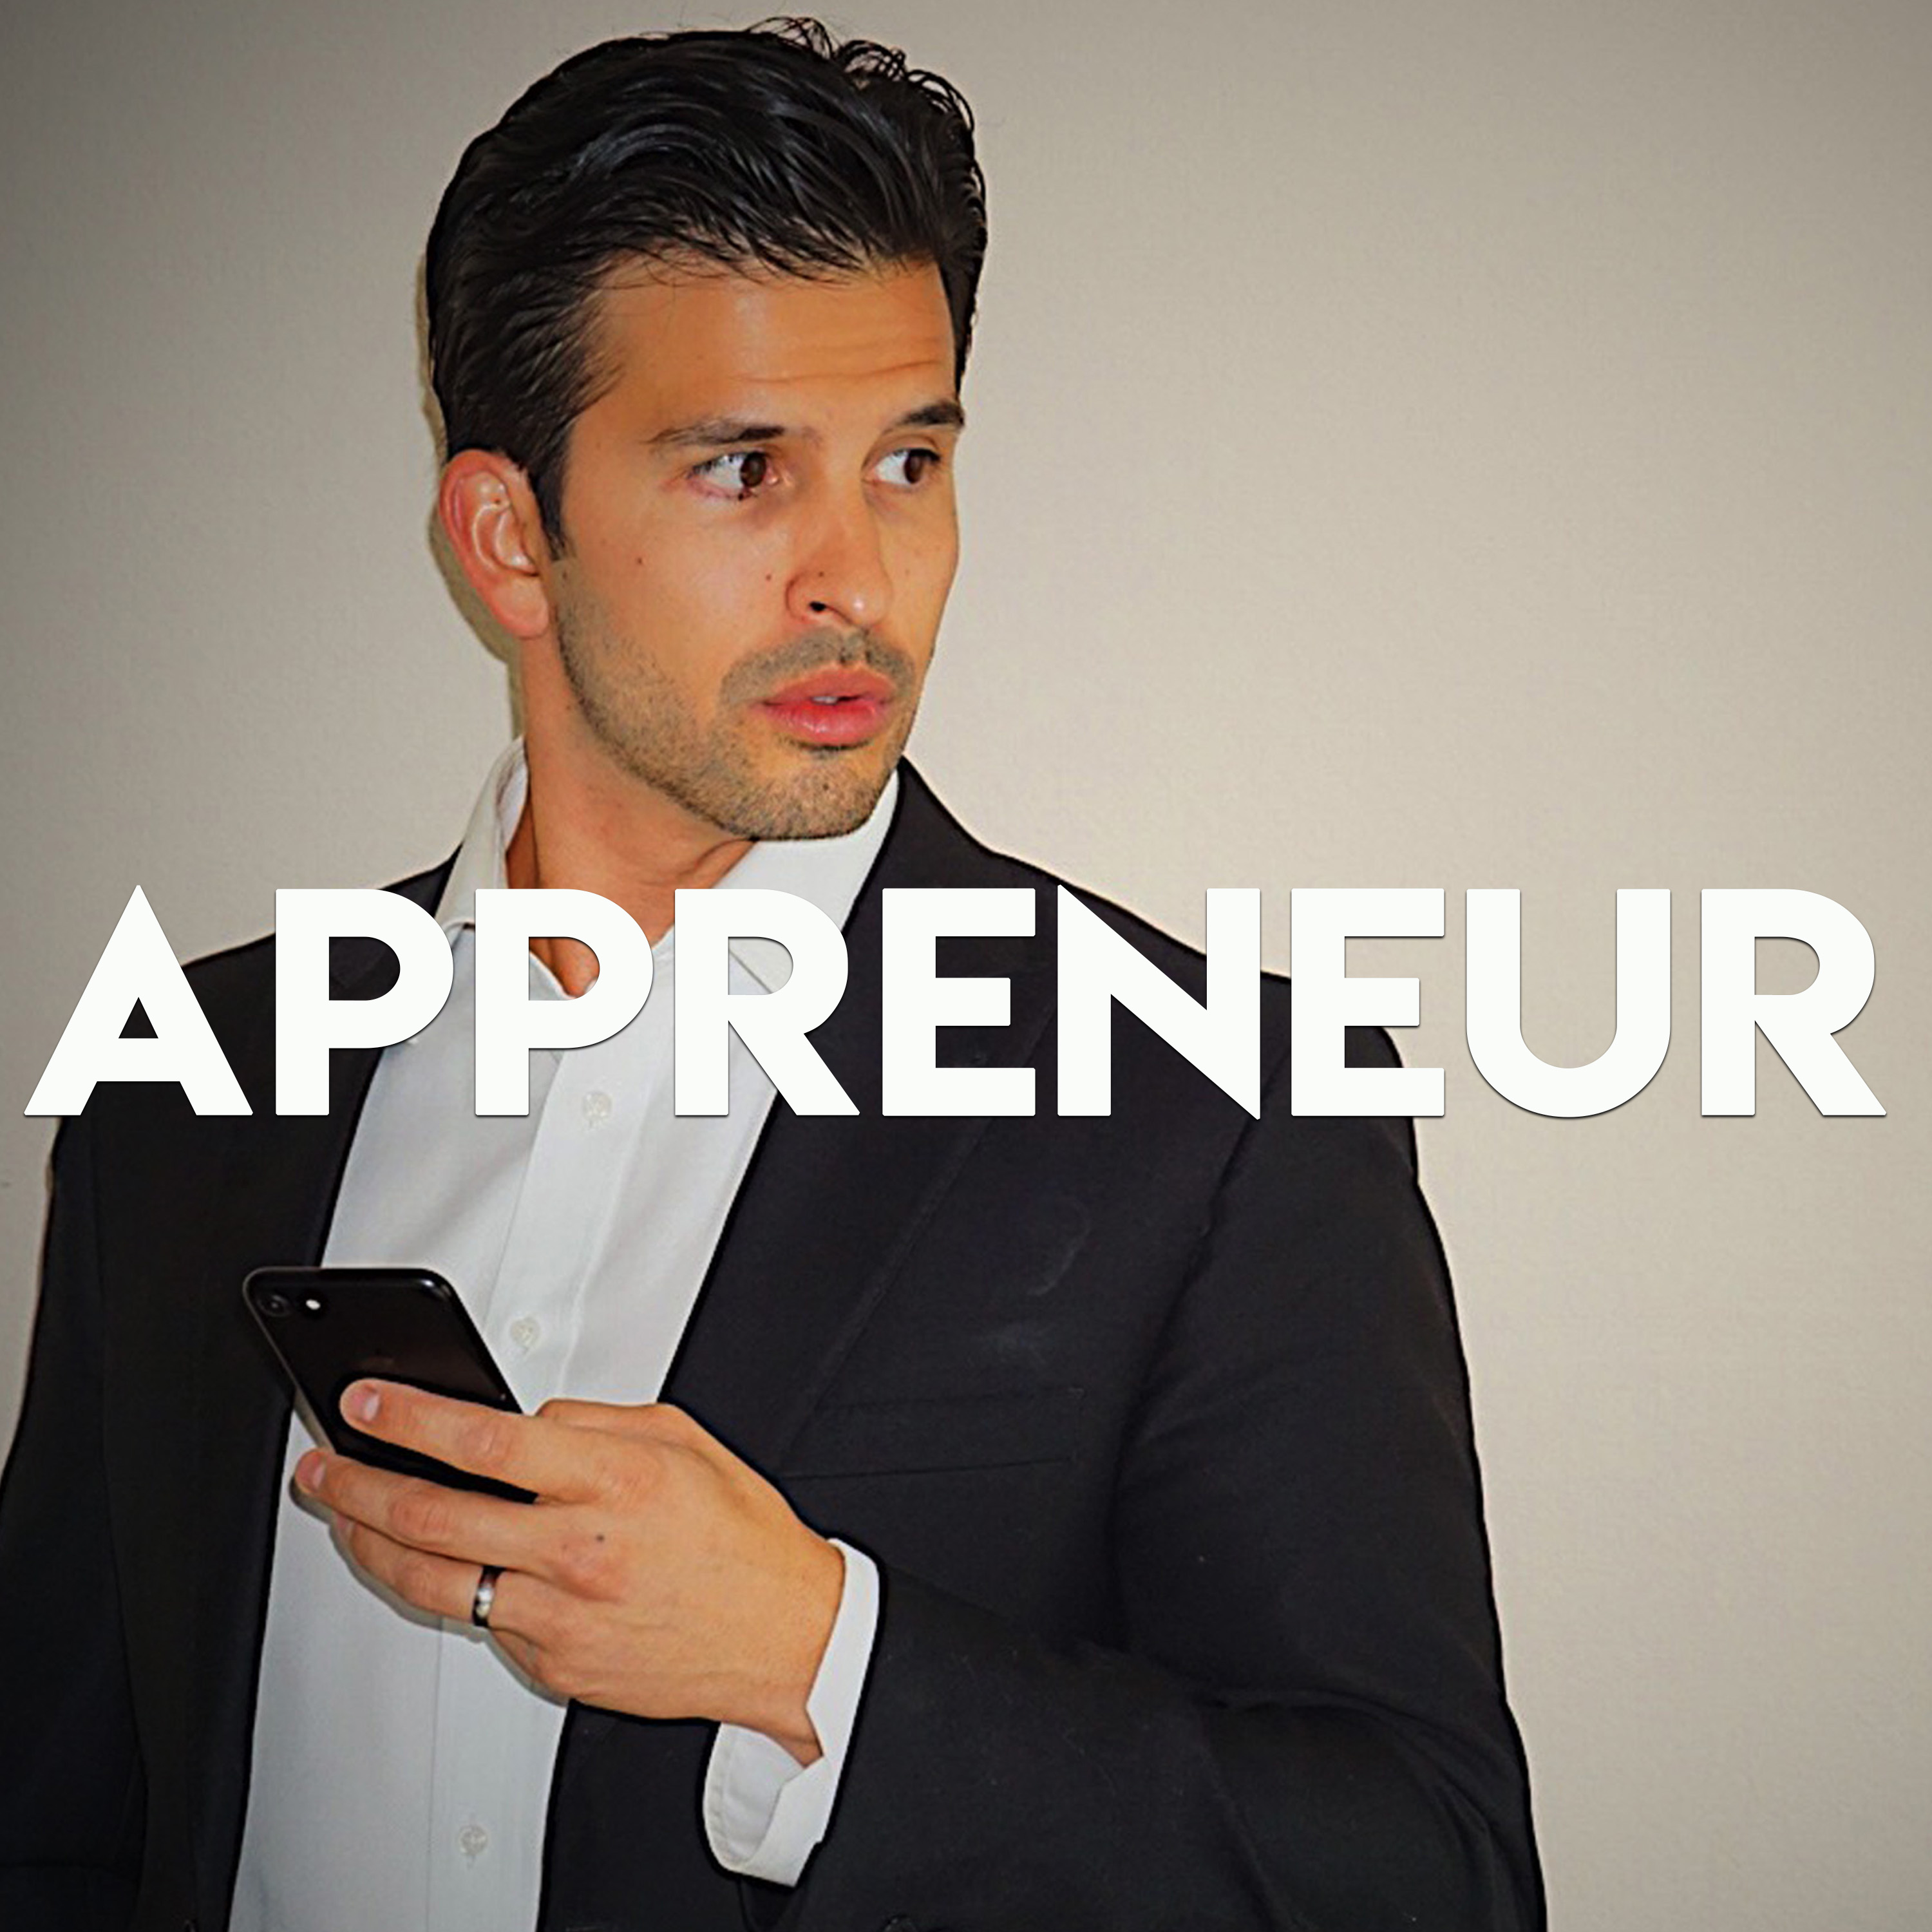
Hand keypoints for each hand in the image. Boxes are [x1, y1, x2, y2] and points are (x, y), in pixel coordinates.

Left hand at [294, 1383, 843, 1762]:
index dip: (409, 1418)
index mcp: (613, 1483)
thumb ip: (591, 1422)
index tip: (367, 1402)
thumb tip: (519, 1424)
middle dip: (358, 1483)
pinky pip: (483, 1623)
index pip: (482, 1443)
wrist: (786, 1638)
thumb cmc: (741, 1539)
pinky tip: (430, 1566)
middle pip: (432, 1515)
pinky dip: (449, 1590)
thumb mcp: (681, 1438)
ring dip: (370, 1543)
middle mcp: (578, 1552)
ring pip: (432, 1581)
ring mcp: (560, 1618)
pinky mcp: (555, 1666)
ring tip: (343, 1517)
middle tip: (324, 1465)